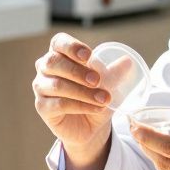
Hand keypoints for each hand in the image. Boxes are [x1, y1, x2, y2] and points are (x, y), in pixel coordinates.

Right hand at [32, 33, 134, 169]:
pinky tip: (96, 108)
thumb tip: (128, 61)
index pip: (59, 42)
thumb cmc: (94, 97)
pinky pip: (59, 104)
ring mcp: (41, 87)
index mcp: (59, 54)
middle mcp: (45, 68)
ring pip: (58, 85)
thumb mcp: (107, 83)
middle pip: (54, 62)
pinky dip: (80, 106)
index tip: (89, 56)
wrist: (90, 126)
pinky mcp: (42, 107)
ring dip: (84, 92)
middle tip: (98, 80)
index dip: (71, 46)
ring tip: (104, 99)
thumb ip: (114, 72)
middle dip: (78, 71)